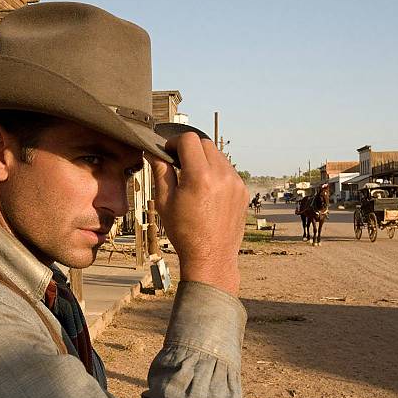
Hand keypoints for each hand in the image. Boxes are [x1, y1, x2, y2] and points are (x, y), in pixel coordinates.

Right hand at [146, 133, 248, 295]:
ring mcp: (235, 183)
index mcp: (199, 177)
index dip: (174, 142)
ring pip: (218, 156)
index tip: (168, 152)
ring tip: (193, 179)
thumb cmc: (185, 233)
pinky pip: (228, 171)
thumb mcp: (164, 203)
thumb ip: (160, 172)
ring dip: (204, 159)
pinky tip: (207, 190)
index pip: (189, 139)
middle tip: (178, 164)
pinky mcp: (243, 191)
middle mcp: (221, 175)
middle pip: (205, 143)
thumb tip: (154, 153)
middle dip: (190, 149)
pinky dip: (216, 172)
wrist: (211, 257)